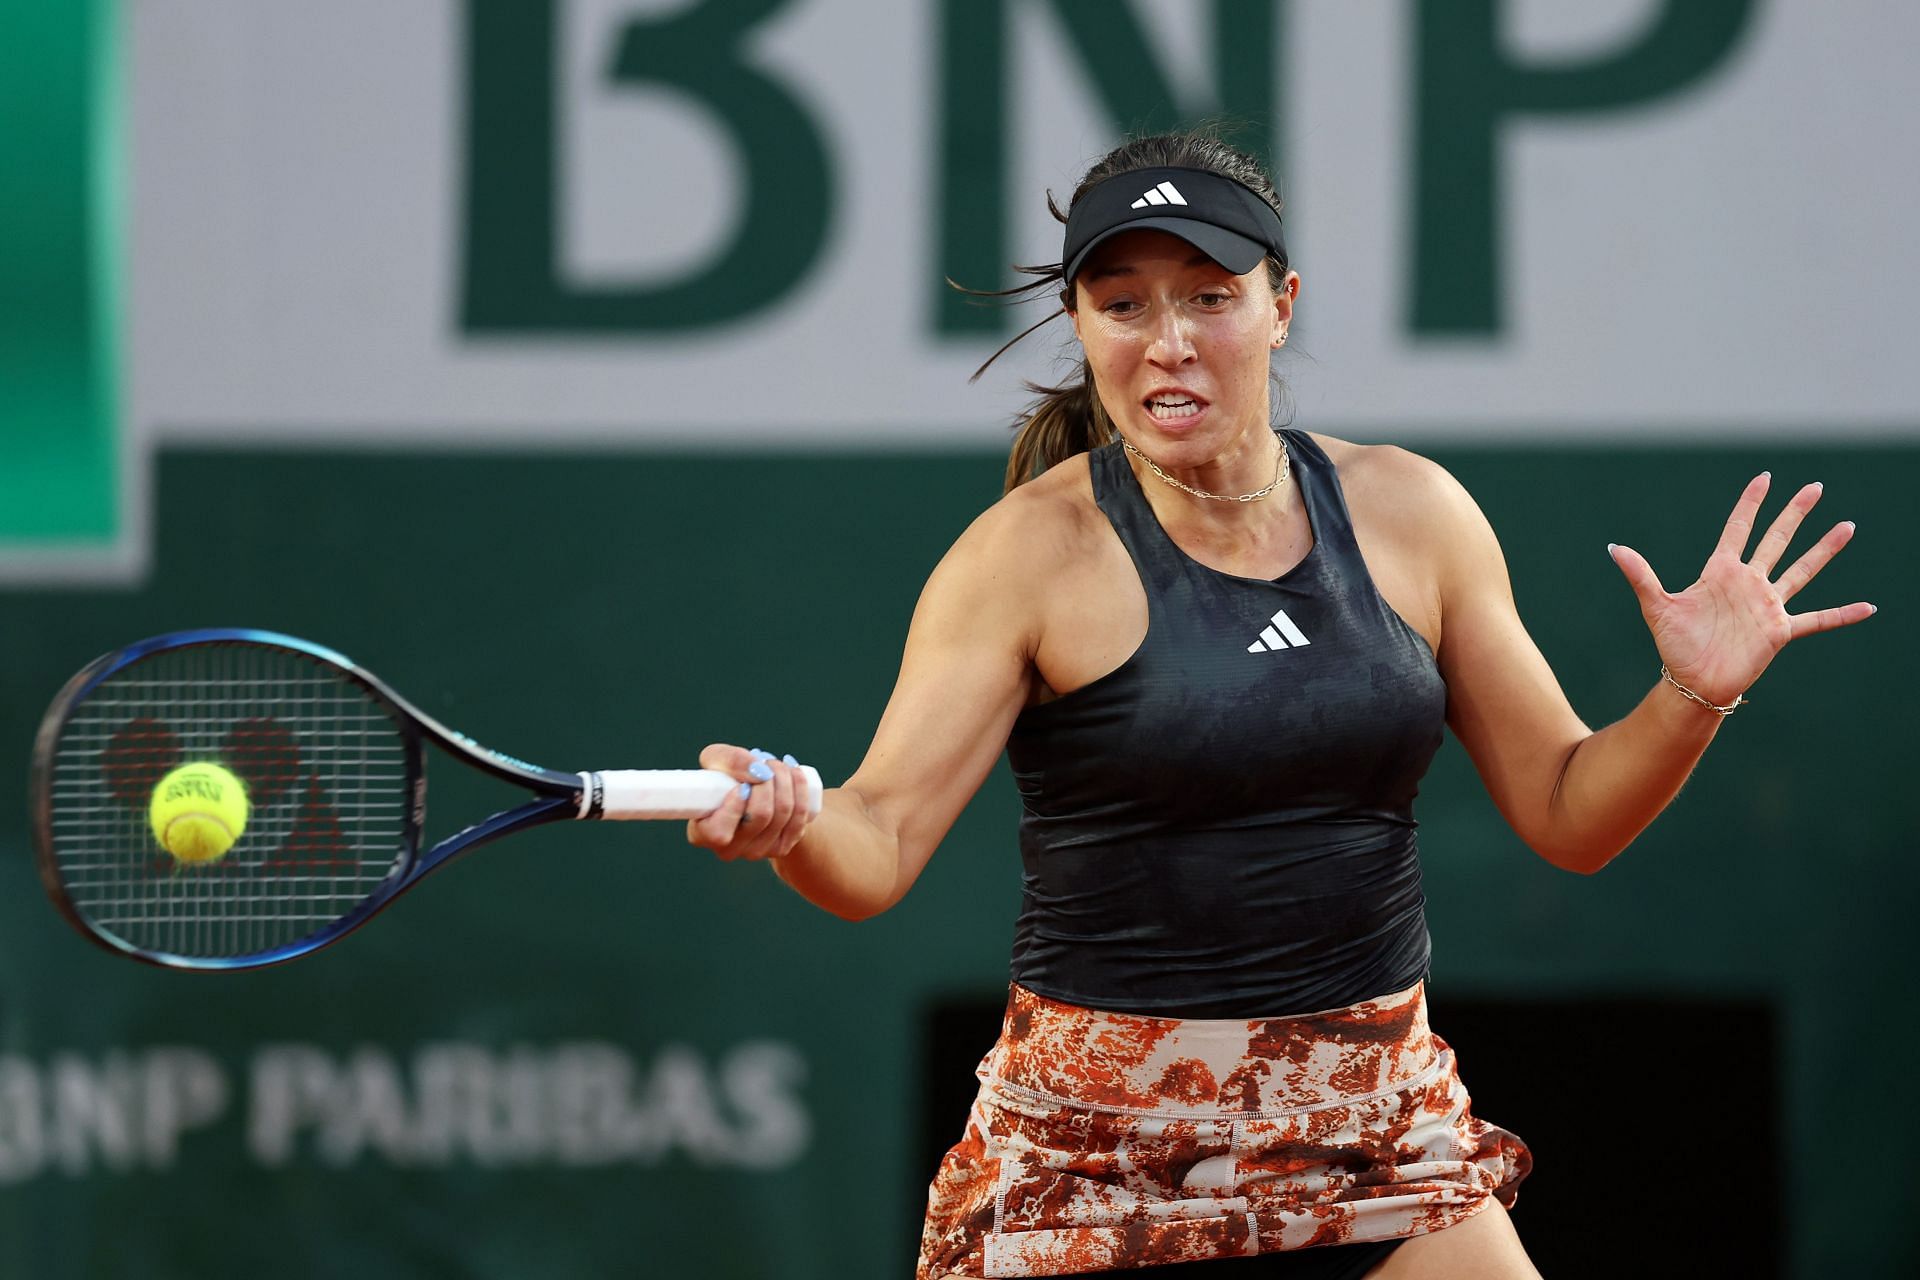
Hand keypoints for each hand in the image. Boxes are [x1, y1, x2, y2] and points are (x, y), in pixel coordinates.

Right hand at [685, 743, 816, 860]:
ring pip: (783, 812)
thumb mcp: (717, 761)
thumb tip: (759, 771)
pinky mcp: (781, 847)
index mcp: (702, 832)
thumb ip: (729, 759)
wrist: (753, 794)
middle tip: (763, 762)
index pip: (718, 833)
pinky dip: (799, 788)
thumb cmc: (727, 778)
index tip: (742, 785)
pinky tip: (793, 773)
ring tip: (775, 765)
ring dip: (784, 778)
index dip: (733, 807)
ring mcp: (756, 852)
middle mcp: (729, 849)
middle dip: (767, 780)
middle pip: (760, 815)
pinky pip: (799, 816)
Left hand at [1608, 473, 1873, 706]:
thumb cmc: (1674, 645)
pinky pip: (1818, 620)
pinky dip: (1843, 615)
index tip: (1765, 477)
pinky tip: (1869, 608)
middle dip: (1795, 513)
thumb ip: (1640, 575)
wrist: (1692, 682)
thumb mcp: (1656, 605)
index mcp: (1720, 572)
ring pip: (1802, 570)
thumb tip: (1614, 547)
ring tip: (1847, 526)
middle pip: (1776, 540)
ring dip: (1824, 549)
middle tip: (1815, 487)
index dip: (1751, 503)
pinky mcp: (1780, 630)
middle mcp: (1748, 583)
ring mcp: (1767, 605)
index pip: (1738, 528)